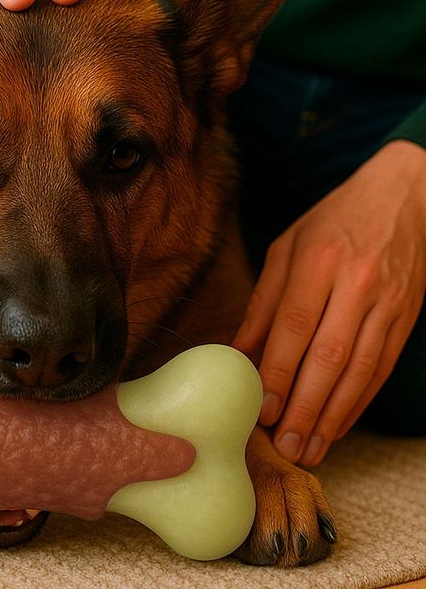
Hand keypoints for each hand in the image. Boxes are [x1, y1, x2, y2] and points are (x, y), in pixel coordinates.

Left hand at [232, 140, 425, 465]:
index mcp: (318, 260)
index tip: (263, 408)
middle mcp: (356, 283)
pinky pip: (382, 368)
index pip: (295, 324)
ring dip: (333, 415)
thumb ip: (264, 302)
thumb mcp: (287, 248)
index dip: (279, 370)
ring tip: (311, 448)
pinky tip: (339, 424)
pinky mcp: (407, 317)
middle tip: (284, 445)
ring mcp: (388, 302)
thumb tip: (239, 352)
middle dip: (305, 406)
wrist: (406, 197)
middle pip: (329, 355)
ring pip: (360, 370)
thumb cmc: (332, 221)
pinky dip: (359, 401)